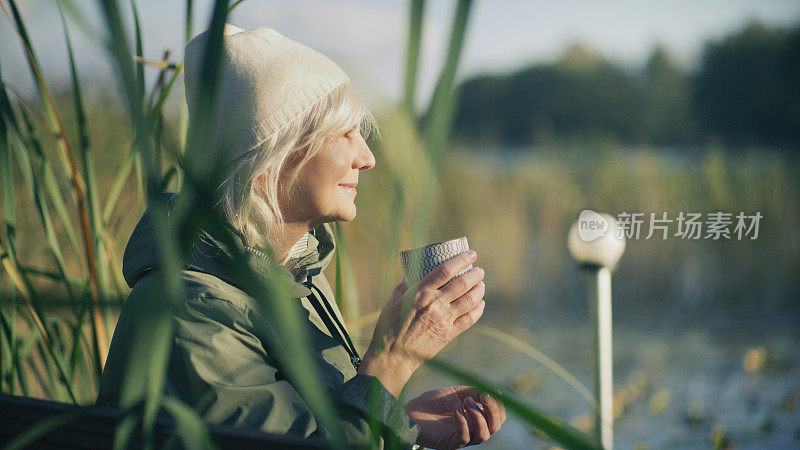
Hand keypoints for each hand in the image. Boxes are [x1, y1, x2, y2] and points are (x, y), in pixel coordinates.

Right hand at [359, 251, 485, 396]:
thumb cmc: (388, 327)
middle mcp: (435, 303)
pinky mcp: (449, 334)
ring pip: (470, 299)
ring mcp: (444, 319)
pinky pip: (470, 319)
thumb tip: (408, 274)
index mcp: (420, 292)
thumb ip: (402, 286)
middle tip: (479, 270)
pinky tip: (480, 303)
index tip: (471, 254)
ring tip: (481, 284)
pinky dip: (478, 309)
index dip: (461, 259)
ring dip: (479, 289)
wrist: (393, 355)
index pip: (446, 270)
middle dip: (475, 274)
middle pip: (463, 283)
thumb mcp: (392, 301)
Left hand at [404, 386, 505, 448]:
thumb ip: (476, 392)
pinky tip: (455, 409)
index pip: (499, 418)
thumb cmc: (433, 402)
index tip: (486, 392)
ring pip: (483, 435)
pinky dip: (463, 422)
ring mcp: (461, 438)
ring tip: (463, 402)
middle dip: (490, 410)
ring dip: (477, 416)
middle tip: (473, 398)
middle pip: (495, 427)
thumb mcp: (457, 392)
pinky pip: (464, 438)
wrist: (410, 410)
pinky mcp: (449, 444)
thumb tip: (497, 393)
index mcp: (476, 418)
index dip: (498, 405)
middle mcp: (472, 430)